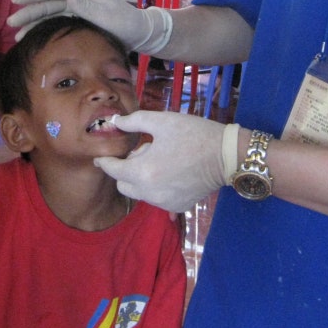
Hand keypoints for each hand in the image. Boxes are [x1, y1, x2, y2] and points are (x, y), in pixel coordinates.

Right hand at [9, 0, 171, 53]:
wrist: (144, 34)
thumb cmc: (127, 24)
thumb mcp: (107, 16)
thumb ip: (87, 6)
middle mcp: (80, 0)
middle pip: (48, 4)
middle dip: (28, 12)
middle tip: (10, 23)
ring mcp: (81, 10)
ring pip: (51, 15)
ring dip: (34, 22)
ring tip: (17, 35)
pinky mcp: (83, 22)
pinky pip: (59, 23)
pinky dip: (46, 29)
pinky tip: (36, 37)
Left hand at [95, 111, 237, 212]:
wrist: (226, 155)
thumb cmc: (193, 134)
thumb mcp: (162, 121)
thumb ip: (133, 121)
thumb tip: (114, 122)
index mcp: (143, 171)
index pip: (113, 170)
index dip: (105, 162)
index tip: (101, 157)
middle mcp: (150, 193)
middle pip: (123, 185)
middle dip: (126, 169)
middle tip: (145, 151)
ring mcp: (164, 203)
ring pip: (139, 192)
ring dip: (142, 178)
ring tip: (161, 159)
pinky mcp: (177, 207)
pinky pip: (156, 198)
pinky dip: (156, 187)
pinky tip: (171, 171)